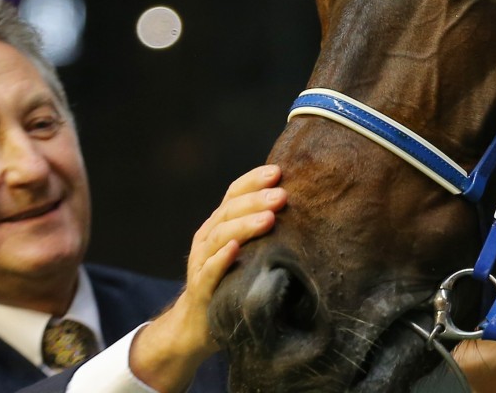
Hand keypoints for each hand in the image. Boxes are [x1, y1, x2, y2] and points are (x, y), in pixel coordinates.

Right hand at [129, 164, 284, 390]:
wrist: (196, 325)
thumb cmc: (230, 281)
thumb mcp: (245, 251)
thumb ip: (260, 229)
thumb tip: (298, 206)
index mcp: (219, 224)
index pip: (234, 194)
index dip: (253, 180)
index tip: (279, 171)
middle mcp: (207, 238)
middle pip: (229, 210)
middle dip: (256, 200)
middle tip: (282, 195)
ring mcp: (201, 262)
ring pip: (220, 236)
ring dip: (244, 225)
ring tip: (269, 219)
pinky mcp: (201, 288)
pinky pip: (210, 270)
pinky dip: (222, 258)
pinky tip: (236, 249)